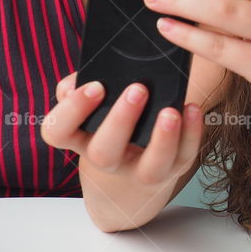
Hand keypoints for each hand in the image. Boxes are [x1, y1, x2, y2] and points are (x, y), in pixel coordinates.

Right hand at [41, 73, 204, 187]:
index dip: (73, 110)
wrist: (129, 171)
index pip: (58, 131)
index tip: (96, 86)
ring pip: (151, 166)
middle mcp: (107, 159)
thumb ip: (76, 89)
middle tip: (137, 90)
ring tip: (171, 111)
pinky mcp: (171, 169)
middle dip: (120, 120)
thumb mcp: (86, 108)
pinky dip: (192, 133)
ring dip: (162, 138)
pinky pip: (184, 156)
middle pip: (104, 152)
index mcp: (79, 138)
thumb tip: (81, 80)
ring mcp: (140, 169)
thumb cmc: (105, 123)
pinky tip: (192, 110)